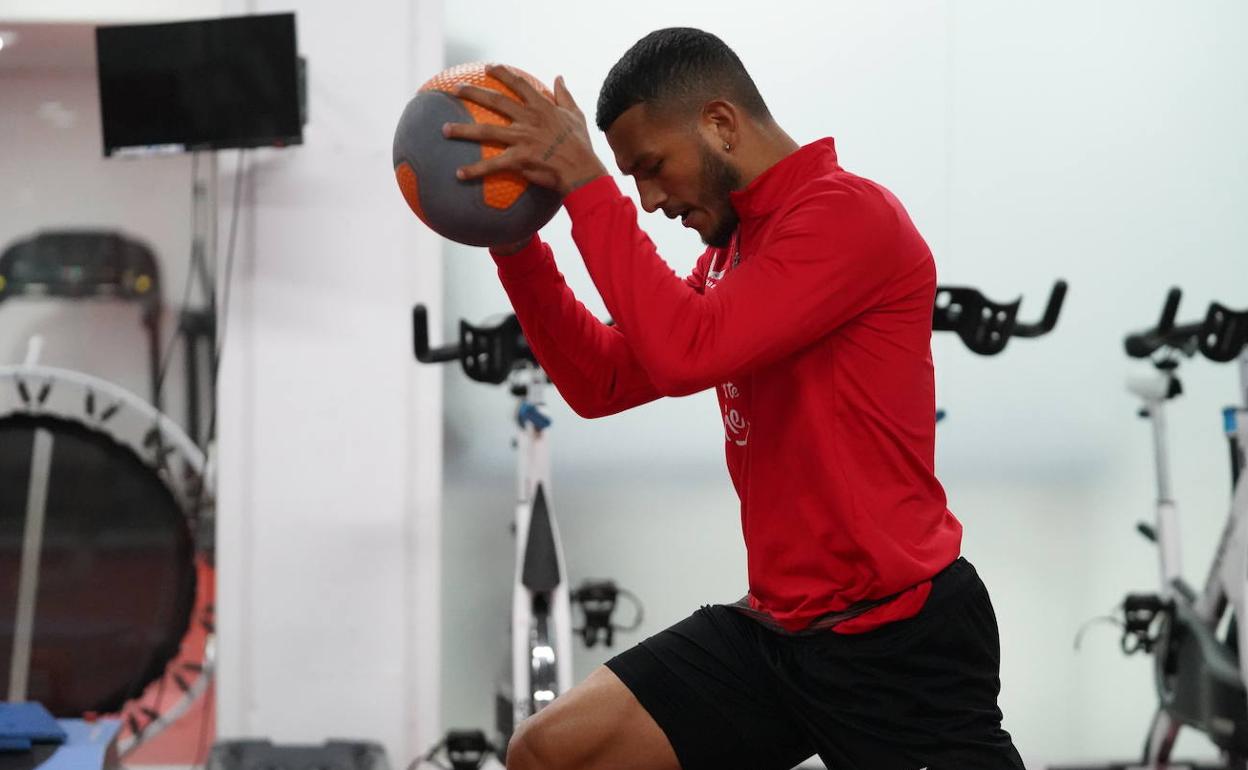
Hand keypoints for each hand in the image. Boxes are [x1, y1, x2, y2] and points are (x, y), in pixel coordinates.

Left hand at [442, 66, 607, 196]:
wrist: (583, 170)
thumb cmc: (581, 145)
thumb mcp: (577, 115)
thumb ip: (565, 95)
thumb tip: (559, 77)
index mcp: (542, 107)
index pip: (518, 84)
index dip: (502, 73)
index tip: (488, 67)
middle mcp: (528, 119)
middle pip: (495, 101)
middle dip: (473, 93)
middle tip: (455, 90)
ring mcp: (522, 138)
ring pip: (486, 131)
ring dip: (463, 130)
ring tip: (444, 130)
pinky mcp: (519, 159)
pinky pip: (492, 165)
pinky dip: (475, 170)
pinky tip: (458, 174)